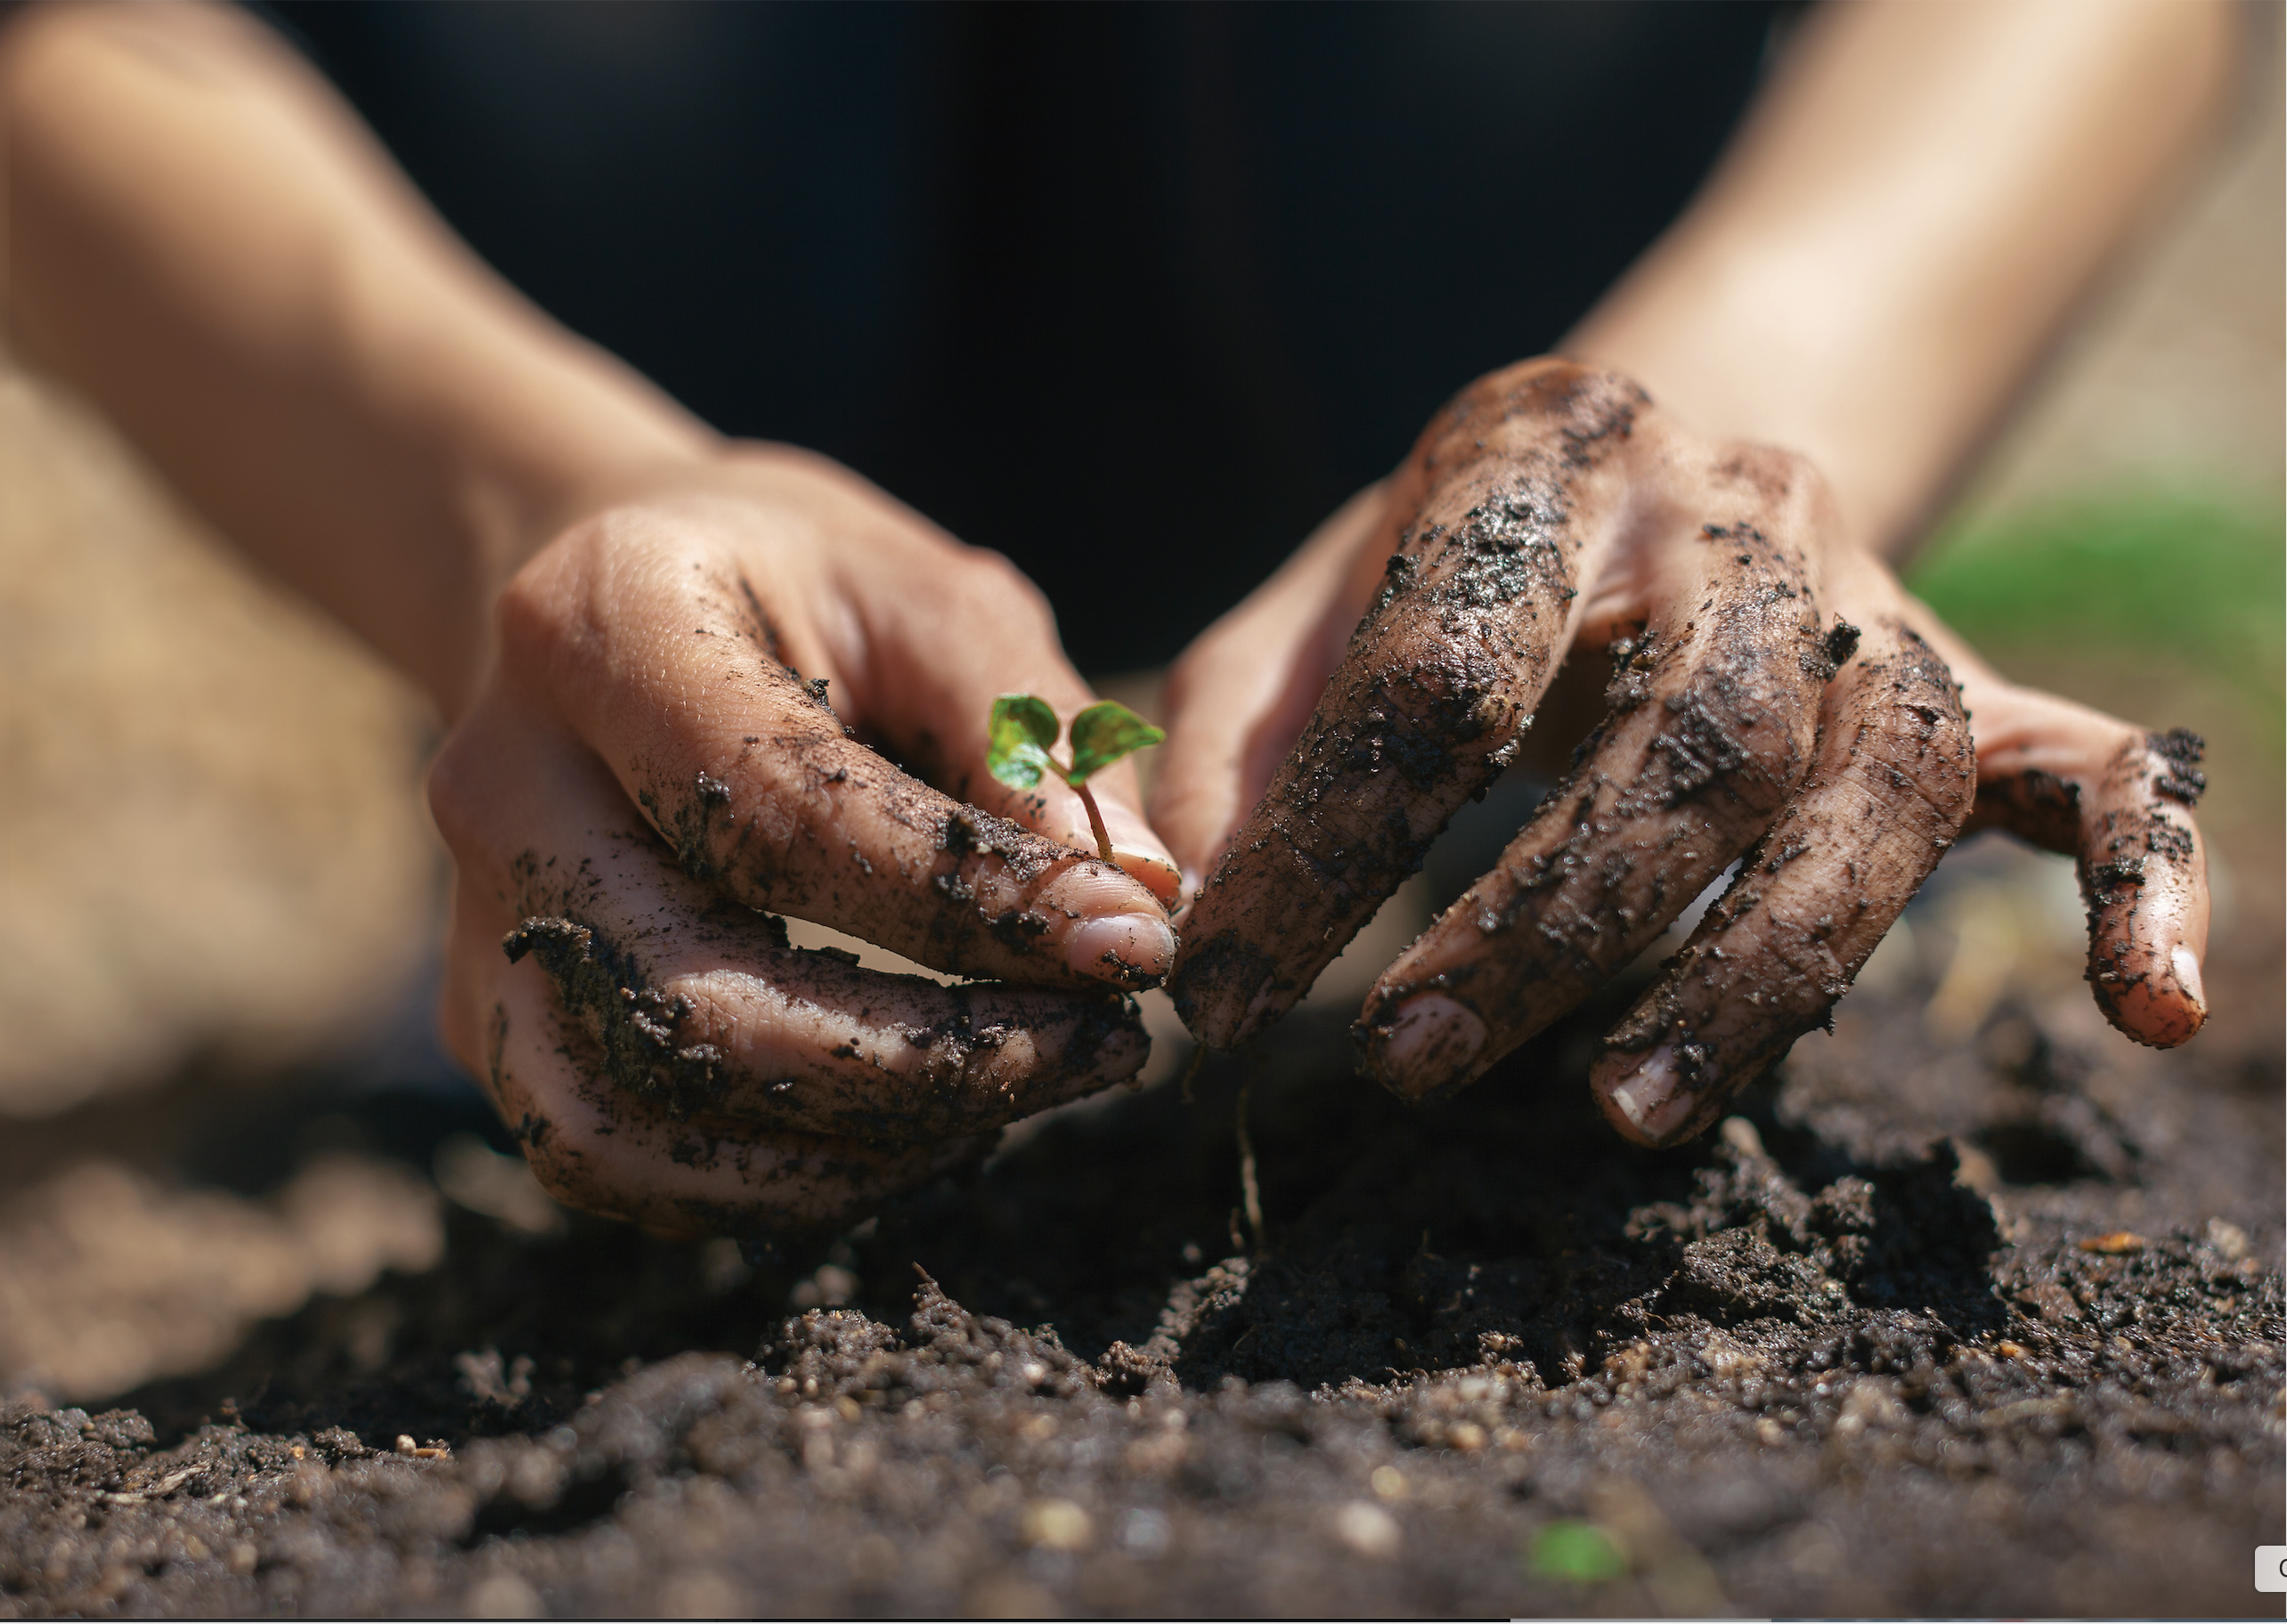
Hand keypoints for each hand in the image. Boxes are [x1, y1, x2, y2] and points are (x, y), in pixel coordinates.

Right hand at [428, 447, 1180, 1234]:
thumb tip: (1144, 897)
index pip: (784, 816)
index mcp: (603, 628)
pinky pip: (615, 1157)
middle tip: (1102, 1050)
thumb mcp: (931, 599)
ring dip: (857, 1152)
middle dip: (928, 1064)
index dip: (972, 907)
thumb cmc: (803, 592)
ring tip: (1020, 1091)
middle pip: (696, 1003)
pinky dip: (775, 1182)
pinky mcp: (489, 1016)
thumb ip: (1032, 736)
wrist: (617, 610)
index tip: (1132, 944)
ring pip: (640, 1121)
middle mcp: (500, 782)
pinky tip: (916, 1130)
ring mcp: (479, 917)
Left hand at [1153, 359, 2207, 1144]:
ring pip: (1862, 793)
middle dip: (1539, 927)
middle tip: (1399, 1060)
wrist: (1661, 432)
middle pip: (1684, 742)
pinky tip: (2152, 1013)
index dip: (1315, 851)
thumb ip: (1237, 729)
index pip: (1433, 675)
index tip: (1215, 1000)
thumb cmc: (1458, 550)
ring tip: (1617, 1116)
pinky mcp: (1973, 679)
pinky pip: (2100, 774)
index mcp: (1543, 453)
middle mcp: (1735, 507)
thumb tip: (1169, 907)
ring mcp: (1876, 595)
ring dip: (1752, 969)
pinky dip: (2143, 886)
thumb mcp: (1323, 585)